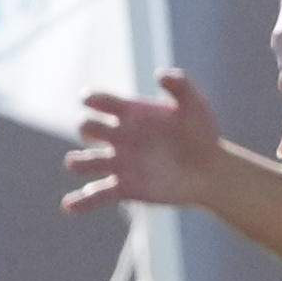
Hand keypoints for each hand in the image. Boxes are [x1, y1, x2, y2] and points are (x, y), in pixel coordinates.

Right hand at [62, 70, 230, 217]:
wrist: (212, 171)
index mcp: (130, 113)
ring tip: (75, 164)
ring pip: (87, 162)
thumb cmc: (203, 133)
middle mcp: (119, 137)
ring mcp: (120, 163)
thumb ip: (180, 84)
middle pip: (88, 128)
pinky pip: (98, 194)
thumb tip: (159, 74)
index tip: (88, 100)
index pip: (101, 101)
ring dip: (78, 162)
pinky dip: (82, 201)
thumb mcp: (195, 104)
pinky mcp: (125, 188)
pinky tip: (69, 206)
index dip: (91, 98)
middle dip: (86, 128)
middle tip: (92, 132)